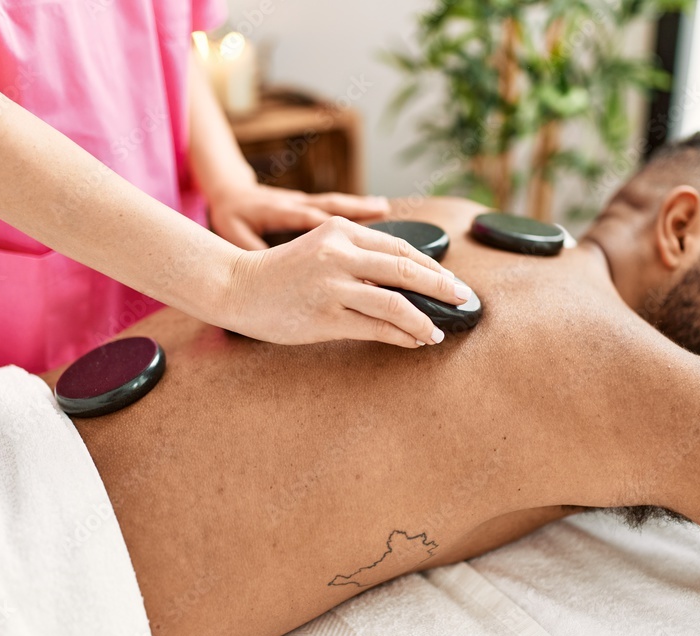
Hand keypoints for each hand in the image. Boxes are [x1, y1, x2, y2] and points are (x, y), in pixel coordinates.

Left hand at [208, 182, 391, 249]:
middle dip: (358, 209)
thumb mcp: (235, 234)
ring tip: (386, 208)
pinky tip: (382, 209)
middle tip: (384, 212)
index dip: (328, 226)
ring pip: (339, 203)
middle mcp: (296, 202)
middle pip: (331, 206)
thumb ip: (251, 249)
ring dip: (363, 206)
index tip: (348, 237)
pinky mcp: (311, 202)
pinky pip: (339, 205)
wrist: (230, 192)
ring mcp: (306, 200)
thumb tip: (266, 269)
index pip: (306, 218)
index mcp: (277, 212)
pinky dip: (360, 208)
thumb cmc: (233, 218)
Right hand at [222, 216, 468, 346]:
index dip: (433, 268)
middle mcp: (339, 254)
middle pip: (406, 271)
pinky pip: (375, 328)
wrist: (236, 287)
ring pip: (395, 303)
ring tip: (438, 331)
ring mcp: (332, 286)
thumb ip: (360, 257)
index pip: (401, 249)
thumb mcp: (322, 248)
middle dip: (442, 289)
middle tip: (463, 301)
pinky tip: (414, 341)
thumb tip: (409, 281)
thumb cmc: (282, 271)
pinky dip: (401, 335)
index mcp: (341, 231)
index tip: (453, 282)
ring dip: (424, 320)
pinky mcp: (325, 317)